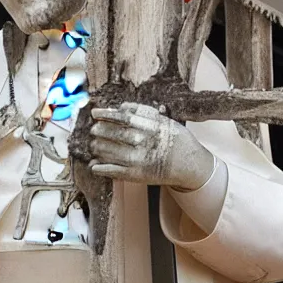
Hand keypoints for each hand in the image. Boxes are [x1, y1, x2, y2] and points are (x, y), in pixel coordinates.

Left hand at [89, 102, 214, 190]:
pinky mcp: (137, 176)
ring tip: (93, 144)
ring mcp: (139, 161)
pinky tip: (93, 165)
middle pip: (114, 134)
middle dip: (99, 131)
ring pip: (111, 153)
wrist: (190, 165)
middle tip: (92, 129)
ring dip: (98, 148)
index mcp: (150, 127)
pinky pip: (115, 171)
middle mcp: (144, 143)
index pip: (122, 118)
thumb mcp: (163, 120)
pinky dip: (102, 168)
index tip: (94, 112)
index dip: (106, 114)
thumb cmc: (176, 139)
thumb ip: (141, 111)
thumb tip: (120, 107)